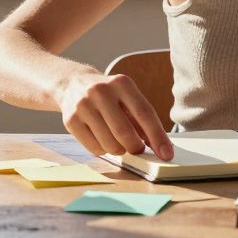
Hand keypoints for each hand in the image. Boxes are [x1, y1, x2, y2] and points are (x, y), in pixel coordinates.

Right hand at [57, 71, 173, 159]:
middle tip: (138, 149)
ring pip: (109, 143)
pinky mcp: (70, 120)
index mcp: (121, 83)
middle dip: (135, 147)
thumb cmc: (108, 95)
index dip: (157, 136)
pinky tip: (103, 141)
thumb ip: (142, 120)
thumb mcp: (127, 98)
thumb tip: (159, 146)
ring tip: (119, 143)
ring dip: (120, 150)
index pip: (144, 113)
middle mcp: (100, 91)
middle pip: (124, 132)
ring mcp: (83, 105)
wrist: (72, 84)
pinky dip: (104, 151)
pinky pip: (94, 148)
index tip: (167, 154)